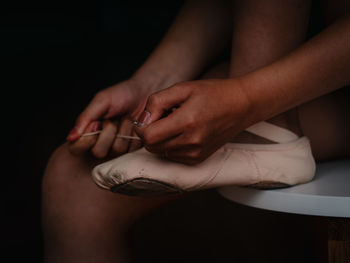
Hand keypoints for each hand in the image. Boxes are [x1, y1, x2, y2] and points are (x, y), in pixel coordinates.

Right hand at [67, 79, 148, 157]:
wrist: (146, 92)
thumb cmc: (122, 94)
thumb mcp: (101, 101)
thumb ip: (85, 118)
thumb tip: (70, 137)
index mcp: (89, 132)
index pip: (77, 148)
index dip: (88, 137)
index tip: (98, 122)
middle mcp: (102, 143)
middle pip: (98, 152)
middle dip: (108, 132)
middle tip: (114, 119)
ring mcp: (119, 147)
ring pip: (117, 151)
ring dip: (124, 131)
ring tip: (127, 119)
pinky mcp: (134, 148)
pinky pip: (132, 150)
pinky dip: (135, 134)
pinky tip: (136, 125)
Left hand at [134, 79, 252, 163]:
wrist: (241, 106)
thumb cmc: (212, 93)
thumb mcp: (183, 88)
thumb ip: (157, 101)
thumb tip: (142, 119)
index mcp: (187, 122)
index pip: (148, 136)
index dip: (142, 126)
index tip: (150, 115)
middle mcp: (191, 142)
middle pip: (151, 147)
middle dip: (150, 132)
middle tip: (162, 117)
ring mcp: (196, 153)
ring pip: (160, 152)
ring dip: (160, 139)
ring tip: (175, 123)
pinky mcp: (198, 159)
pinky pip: (172, 156)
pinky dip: (170, 145)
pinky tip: (183, 131)